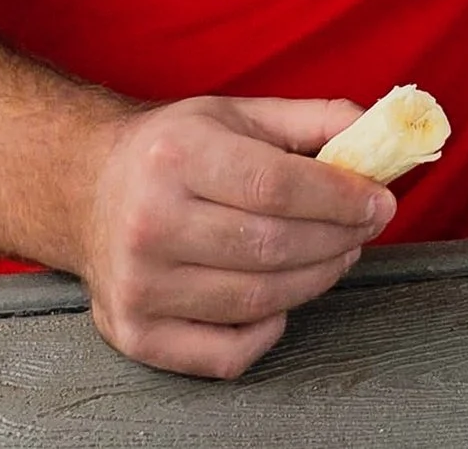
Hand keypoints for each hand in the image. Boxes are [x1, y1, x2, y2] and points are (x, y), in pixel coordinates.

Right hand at [80, 95, 395, 377]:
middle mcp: (149, 222)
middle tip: (365, 228)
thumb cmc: (174, 151)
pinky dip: (268, 332)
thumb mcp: (238, 113)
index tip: (381, 202)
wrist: (86, 190)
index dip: (342, 198)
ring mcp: (139, 285)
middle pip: (273, 246)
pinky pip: (225, 354)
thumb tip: (376, 136)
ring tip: (337, 254)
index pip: (277, 186)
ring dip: (316, 280)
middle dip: (339, 239)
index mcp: (175, 156)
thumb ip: (313, 120)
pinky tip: (282, 301)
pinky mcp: (135, 333)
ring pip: (258, 301)